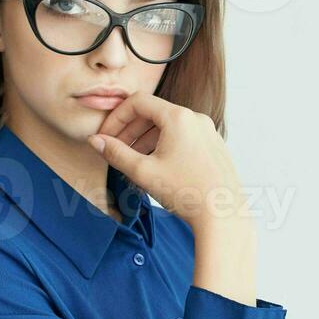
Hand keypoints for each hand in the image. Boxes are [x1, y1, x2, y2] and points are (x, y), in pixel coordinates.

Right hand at [87, 93, 249, 230]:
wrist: (223, 216)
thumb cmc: (187, 193)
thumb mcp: (144, 172)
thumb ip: (116, 153)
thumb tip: (95, 141)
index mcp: (179, 117)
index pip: (138, 102)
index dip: (116, 118)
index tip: (105, 137)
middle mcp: (196, 119)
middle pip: (153, 114)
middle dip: (129, 130)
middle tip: (114, 150)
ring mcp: (208, 132)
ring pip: (168, 128)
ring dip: (145, 140)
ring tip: (132, 162)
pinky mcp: (214, 147)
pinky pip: (183, 138)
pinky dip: (164, 146)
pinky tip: (155, 168)